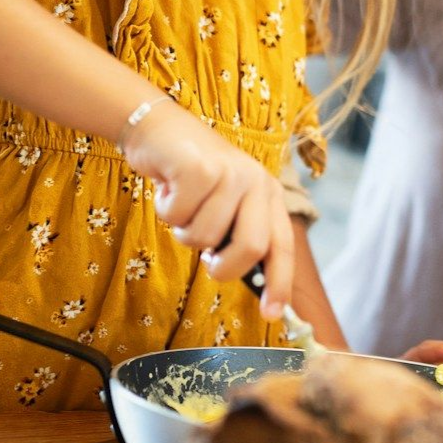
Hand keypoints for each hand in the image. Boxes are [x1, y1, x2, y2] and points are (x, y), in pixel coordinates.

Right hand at [121, 100, 294, 319]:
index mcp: (268, 195)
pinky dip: (166, 211)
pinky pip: (178, 217)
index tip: (272, 314)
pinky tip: (169, 187)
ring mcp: (231, 173)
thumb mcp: (224, 202)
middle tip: (205, 256)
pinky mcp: (201, 168)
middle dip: (222, 266)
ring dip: (183, 230)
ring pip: (204, 238)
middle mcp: (257, 182)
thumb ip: (237, 233)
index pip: (282, 246)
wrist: (160, 129)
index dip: (279, 283)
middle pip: (250, 249)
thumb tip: (246, 279)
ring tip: (183, 205)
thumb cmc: (191, 175)